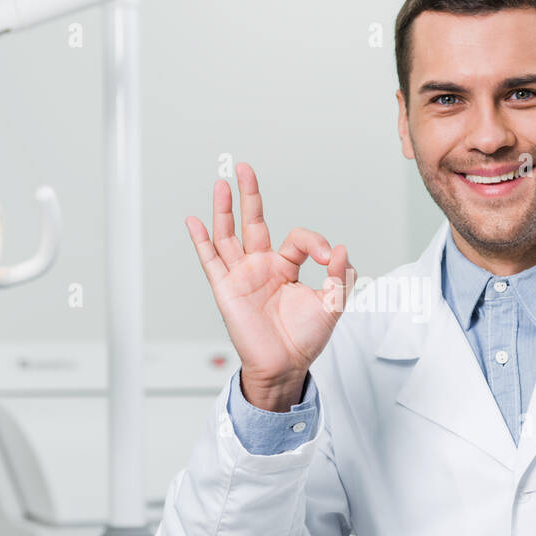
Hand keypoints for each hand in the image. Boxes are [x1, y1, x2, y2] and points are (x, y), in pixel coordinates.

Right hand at [185, 163, 356, 410]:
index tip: (328, 258)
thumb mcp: (332, 304)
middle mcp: (262, 267)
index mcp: (286, 267)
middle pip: (252, 222)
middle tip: (245, 169)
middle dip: (249, 195)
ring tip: (222, 183)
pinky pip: (211, 261)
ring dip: (224, 210)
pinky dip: (202, 241)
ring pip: (229, 236)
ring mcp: (242, 276)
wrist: (286, 366)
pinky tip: (195, 222)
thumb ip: (340, 276)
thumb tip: (340, 248)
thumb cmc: (305, 339)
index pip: (297, 239)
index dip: (315, 243)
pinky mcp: (226, 289)